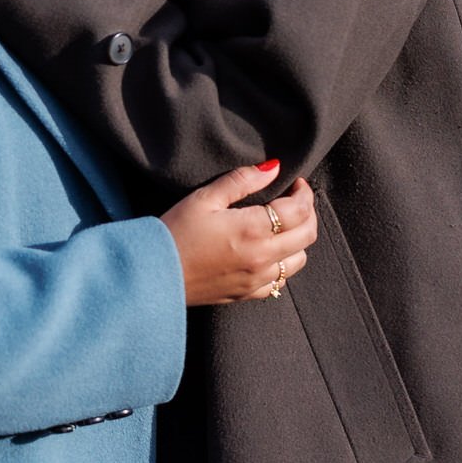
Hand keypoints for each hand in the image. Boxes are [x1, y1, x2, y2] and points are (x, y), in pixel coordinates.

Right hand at [159, 161, 316, 306]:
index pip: (299, 209)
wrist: (153, 275)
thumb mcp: (204, 198)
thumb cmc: (174, 233)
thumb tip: (273, 168)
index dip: (303, 192)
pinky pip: (280, 281)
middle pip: (308, 235)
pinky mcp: (247, 294)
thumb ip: (241, 180)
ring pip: (299, 260)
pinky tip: (268, 251)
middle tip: (294, 199)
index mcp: (252, 230)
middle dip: (308, 212)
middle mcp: (261, 257)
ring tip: (283, 224)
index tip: (295, 183)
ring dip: (299, 239)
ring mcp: (256, 279)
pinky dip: (283, 263)